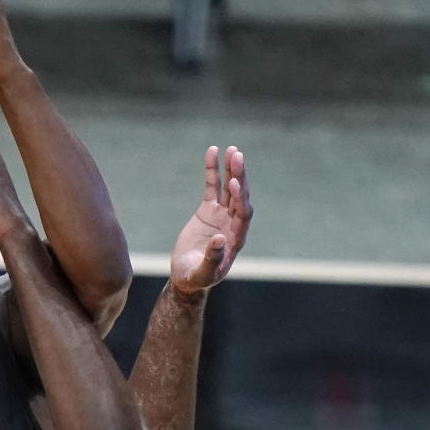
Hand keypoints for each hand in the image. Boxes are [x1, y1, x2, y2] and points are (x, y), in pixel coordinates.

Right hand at [169, 146, 252, 297]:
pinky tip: (212, 152)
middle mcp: (233, 224)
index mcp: (236, 239)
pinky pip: (212, 187)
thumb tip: (220, 239)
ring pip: (229, 188)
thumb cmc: (196, 278)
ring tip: (232, 150)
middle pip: (240, 197)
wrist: (186, 277)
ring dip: (231, 170)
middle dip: (239, 177)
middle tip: (237, 156)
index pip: (243, 214)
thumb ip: (212, 259)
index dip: (241, 199)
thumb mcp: (203, 273)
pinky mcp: (208, 210)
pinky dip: (213, 171)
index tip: (235, 184)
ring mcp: (221, 215)